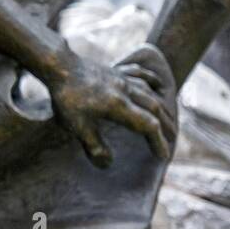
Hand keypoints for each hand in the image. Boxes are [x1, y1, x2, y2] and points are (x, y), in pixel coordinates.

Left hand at [48, 47, 176, 167]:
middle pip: (154, 109)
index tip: (162, 156)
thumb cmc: (65, 96)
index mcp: (119, 106)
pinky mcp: (113, 70)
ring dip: (161, 107)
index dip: (158, 142)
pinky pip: (139, 74)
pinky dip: (152, 81)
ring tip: (167, 118)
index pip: (148, 126)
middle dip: (165, 126)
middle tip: (172, 139)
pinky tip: (158, 85)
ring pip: (149, 92)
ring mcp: (120, 78)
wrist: (57, 64)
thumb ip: (93, 146)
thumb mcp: (76, 125)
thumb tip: (108, 164)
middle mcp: (126, 91)